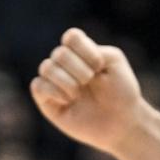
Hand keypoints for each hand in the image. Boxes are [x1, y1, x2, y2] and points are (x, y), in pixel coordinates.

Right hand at [29, 28, 150, 154]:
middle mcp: (65, 64)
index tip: (100, 66)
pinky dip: (53, 91)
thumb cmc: (120, 91)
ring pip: (46, 67)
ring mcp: (55, 82)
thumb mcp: (113, 61)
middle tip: (90, 82)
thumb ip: (91, 49)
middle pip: (59, 53)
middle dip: (79, 69)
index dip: (85, 50)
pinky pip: (37, 86)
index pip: (71, 37)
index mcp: (81, 52)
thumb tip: (63, 59)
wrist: (121, 121)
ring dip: (67, 81)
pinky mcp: (47, 101)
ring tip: (79, 94)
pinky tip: (68, 100)